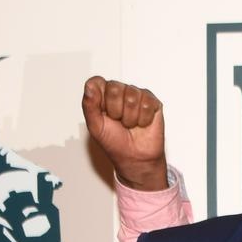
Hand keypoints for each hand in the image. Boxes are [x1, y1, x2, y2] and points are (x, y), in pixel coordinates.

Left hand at [83, 76, 168, 190]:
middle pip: (114, 87)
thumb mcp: (96, 127)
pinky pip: (147, 103)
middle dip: (115, 110)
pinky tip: (141, 124)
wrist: (135, 159)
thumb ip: (89, 105)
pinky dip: (143, 119)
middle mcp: (120, 92)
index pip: (96, 82)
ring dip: (130, 117)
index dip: (99, 99)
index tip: (103, 113)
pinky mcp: (152, 102)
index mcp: (102, 95)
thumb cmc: (115, 143)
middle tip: (118, 121)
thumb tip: (89, 87)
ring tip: (130, 124)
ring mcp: (136, 95)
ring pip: (132, 96)